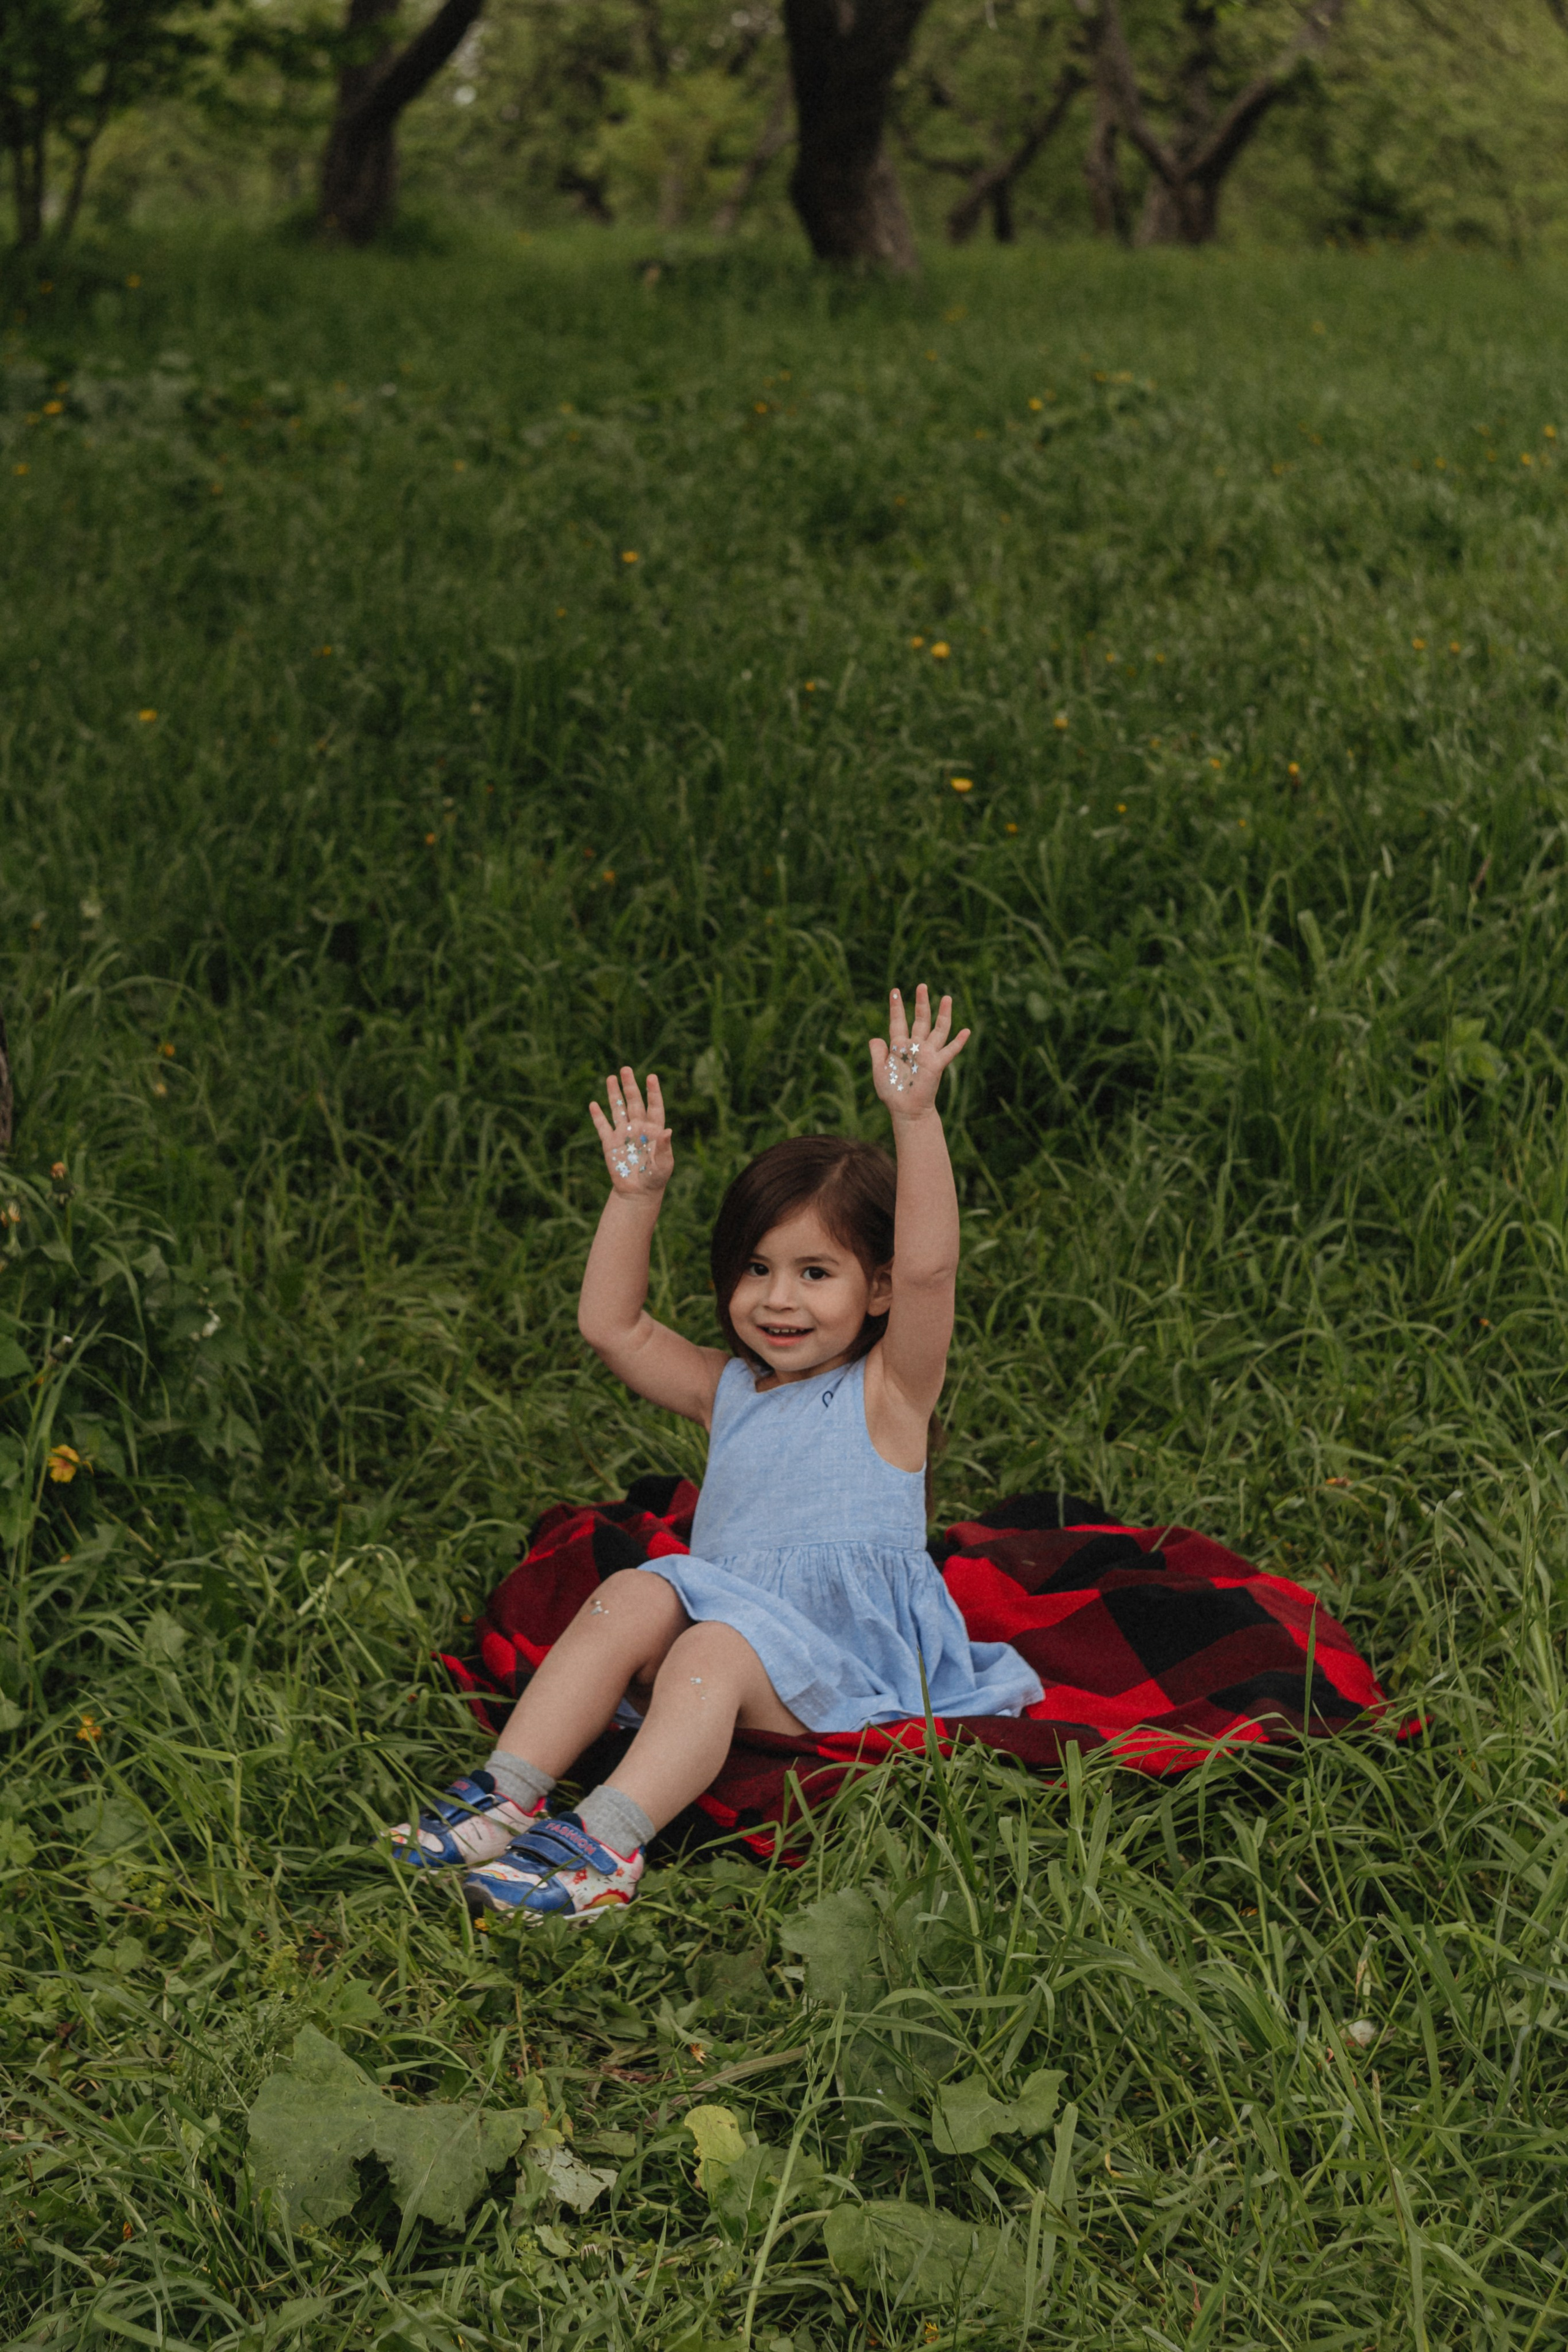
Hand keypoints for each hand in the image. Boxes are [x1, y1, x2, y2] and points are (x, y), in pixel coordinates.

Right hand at [589, 1068, 673, 1196]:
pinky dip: (598, 1116)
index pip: (654, 1106)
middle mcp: (638, 1128)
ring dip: (614, 1095)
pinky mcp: (609, 1144)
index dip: (653, 1092)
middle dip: (630, 1086)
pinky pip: (603, 1127)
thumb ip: (665, 1147)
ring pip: (618, 1109)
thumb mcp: (664, 1164)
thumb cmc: (656, 1178)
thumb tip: (668, 1130)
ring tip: (610, 1077)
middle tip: (625, 1069)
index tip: (651, 1077)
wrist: (638, 1193)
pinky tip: (593, 1104)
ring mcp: (623, 1134)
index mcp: (654, 1130)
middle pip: (634, 1102)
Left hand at [868, 985, 969, 1117]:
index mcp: (899, 1046)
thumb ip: (877, 1054)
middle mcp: (915, 1046)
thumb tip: (875, 1038)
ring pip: (938, 1029)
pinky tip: (966, 1031)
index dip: (896, 1007)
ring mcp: (928, 1054)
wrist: (906, 1110)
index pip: (898, 1022)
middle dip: (921, 1003)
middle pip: (920, 1020)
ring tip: (947, 998)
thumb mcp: (879, 1072)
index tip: (895, 991)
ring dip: (943, 1014)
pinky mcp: (937, 1064)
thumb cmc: (892, 1092)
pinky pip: (950, 1051)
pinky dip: (958, 1042)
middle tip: (922, 985)